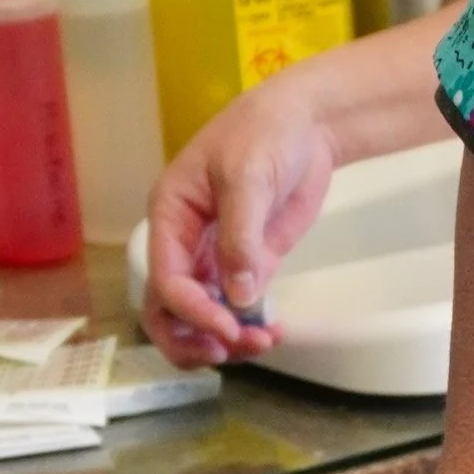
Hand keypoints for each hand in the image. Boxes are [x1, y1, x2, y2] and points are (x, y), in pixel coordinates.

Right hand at [141, 67, 340, 366]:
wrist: (306, 124)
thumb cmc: (264, 135)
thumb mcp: (248, 177)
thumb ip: (241, 237)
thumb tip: (239, 297)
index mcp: (169, 216)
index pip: (167, 278)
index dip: (192, 309)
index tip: (228, 327)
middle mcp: (185, 242)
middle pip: (168, 308)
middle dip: (194, 336)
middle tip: (232, 349)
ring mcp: (216, 256)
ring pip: (202, 313)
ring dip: (224, 338)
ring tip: (263, 342)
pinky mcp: (249, 262)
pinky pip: (238, 305)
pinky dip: (250, 325)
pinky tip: (274, 331)